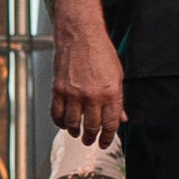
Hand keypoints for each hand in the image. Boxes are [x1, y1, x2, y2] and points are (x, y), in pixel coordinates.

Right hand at [50, 21, 125, 147]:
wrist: (80, 35)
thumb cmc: (100, 51)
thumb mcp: (117, 75)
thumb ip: (119, 99)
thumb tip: (122, 118)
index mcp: (111, 92)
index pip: (110, 124)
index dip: (107, 137)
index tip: (105, 143)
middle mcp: (92, 95)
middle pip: (91, 127)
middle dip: (91, 138)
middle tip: (90, 140)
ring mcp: (73, 94)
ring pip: (73, 124)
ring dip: (75, 132)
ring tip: (77, 133)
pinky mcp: (58, 90)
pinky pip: (57, 114)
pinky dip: (60, 122)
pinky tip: (64, 123)